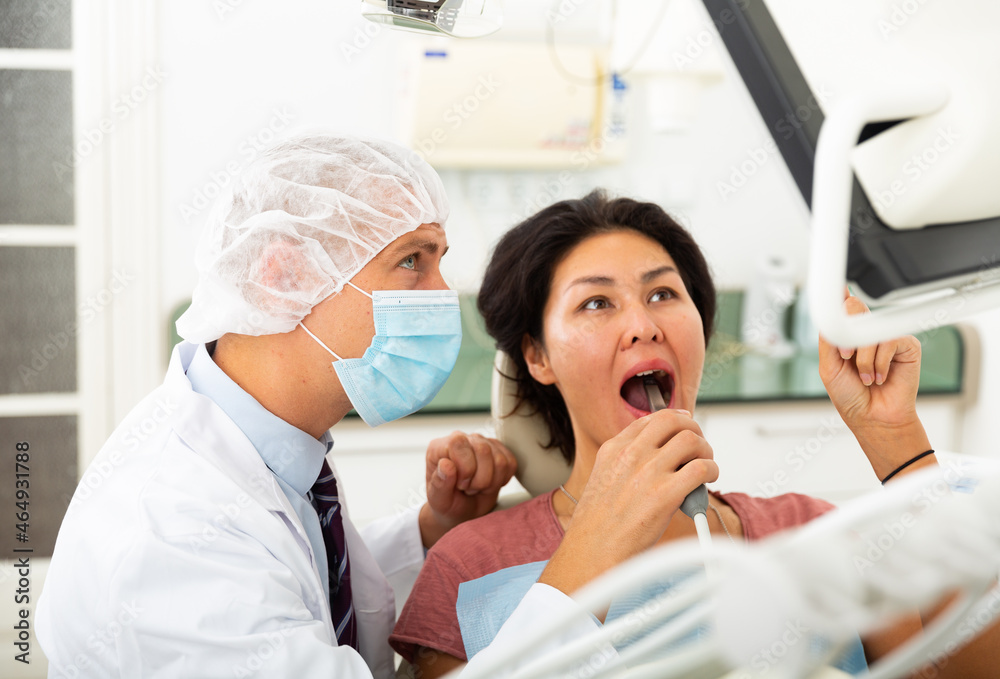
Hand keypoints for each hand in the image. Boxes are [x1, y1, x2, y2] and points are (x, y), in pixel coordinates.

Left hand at [418, 432, 516, 547]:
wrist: (462, 511)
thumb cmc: (448, 503)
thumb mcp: (439, 501)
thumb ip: (439, 484)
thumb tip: (446, 464)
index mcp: (439, 447)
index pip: (458, 443)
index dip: (465, 468)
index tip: (460, 485)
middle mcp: (461, 440)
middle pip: (484, 450)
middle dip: (480, 479)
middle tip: (469, 488)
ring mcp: (481, 443)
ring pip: (500, 460)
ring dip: (491, 482)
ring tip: (478, 486)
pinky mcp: (498, 451)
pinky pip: (511, 463)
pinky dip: (502, 480)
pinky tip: (490, 484)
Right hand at [539, 410, 717, 594]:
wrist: (591, 552)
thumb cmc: (596, 527)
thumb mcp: (602, 480)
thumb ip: (626, 464)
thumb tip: (656, 459)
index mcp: (613, 449)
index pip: (651, 419)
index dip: (675, 419)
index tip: (684, 425)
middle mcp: (631, 455)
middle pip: (674, 421)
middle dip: (693, 430)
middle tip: (699, 447)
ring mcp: (648, 472)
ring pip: (692, 441)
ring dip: (706, 451)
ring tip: (704, 467)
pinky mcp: (665, 494)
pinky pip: (702, 468)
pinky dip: (711, 472)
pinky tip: (706, 484)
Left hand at [818, 292, 931, 477]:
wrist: (872, 417)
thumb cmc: (850, 394)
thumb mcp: (829, 365)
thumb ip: (830, 336)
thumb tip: (833, 309)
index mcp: (847, 333)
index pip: (842, 306)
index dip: (839, 294)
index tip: (837, 286)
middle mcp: (868, 331)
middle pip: (855, 307)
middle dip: (846, 334)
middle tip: (846, 357)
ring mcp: (888, 336)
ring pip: (870, 329)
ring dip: (863, 359)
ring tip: (865, 377)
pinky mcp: (906, 345)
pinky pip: (889, 340)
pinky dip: (879, 362)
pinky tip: (880, 377)